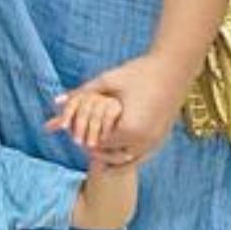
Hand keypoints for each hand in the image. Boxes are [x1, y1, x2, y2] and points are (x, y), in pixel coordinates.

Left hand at [49, 53, 187, 164]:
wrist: (173, 71)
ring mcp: (155, 143)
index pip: (99, 144)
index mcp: (128, 129)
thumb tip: (56, 101)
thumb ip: (82, 94)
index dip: (84, 138)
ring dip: (112, 153)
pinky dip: (126, 151)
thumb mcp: (107, 82)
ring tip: (97, 140)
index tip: (72, 135)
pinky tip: (116, 140)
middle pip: (112, 155)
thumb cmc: (138, 72)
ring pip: (127, 158)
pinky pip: (140, 154)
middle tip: (81, 141)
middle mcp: (144, 142)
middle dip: (96, 150)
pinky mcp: (161, 140)